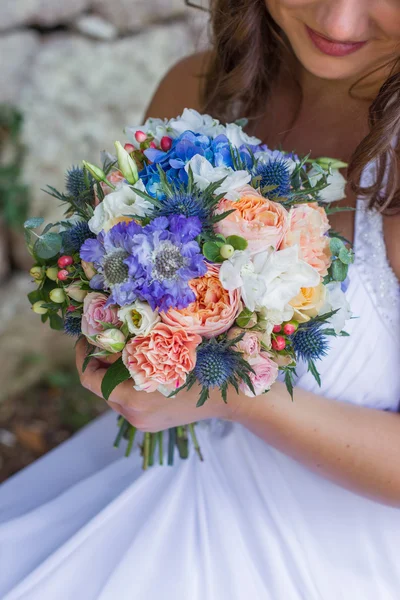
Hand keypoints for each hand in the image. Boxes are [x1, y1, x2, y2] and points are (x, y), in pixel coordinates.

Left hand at [75, 338, 234, 431]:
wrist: (229, 395)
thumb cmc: (200, 365)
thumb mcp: (164, 349)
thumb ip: (132, 346)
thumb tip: (106, 336)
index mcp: (134, 398)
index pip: (90, 380)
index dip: (84, 357)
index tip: (86, 339)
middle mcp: (134, 416)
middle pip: (102, 387)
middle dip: (102, 363)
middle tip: (108, 340)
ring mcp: (142, 423)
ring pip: (114, 395)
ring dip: (115, 373)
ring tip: (127, 352)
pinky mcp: (151, 424)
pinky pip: (129, 401)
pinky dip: (129, 383)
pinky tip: (142, 368)